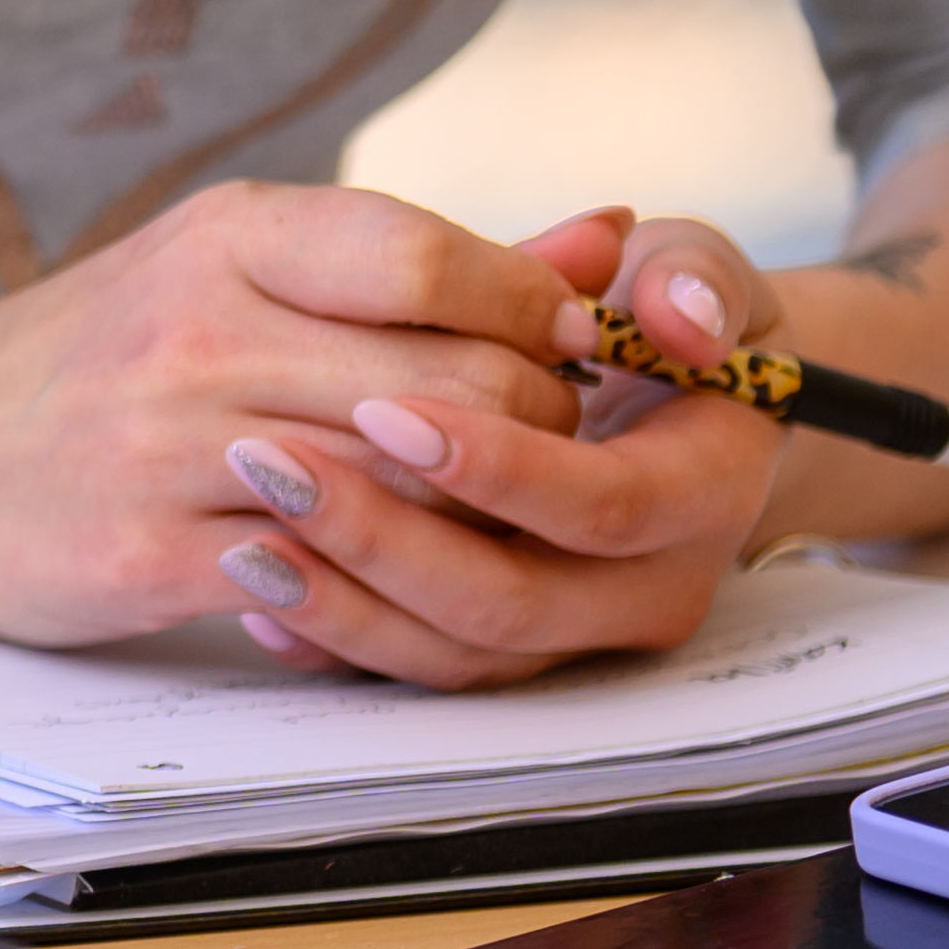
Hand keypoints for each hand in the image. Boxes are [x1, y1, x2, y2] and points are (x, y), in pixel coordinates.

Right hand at [0, 180, 677, 665]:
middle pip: (453, 384)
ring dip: (473, 515)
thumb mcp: (233, 269)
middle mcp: (195, 328)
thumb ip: (423, 261)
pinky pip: (331, 578)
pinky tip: (394, 575)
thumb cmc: (99, 357)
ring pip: (407, 488)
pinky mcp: (152, 554)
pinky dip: (386, 583)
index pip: (430, 255)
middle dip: (530, 428)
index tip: (558, 347)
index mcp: (225, 234)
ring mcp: (168, 446)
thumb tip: (610, 236)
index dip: (528, 310)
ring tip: (481, 513)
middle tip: (537, 449)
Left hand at [178, 202, 796, 689]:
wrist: (679, 407)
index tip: (383, 411)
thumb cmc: (670, 322)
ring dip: (344, 603)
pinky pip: (422, 671)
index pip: (605, 504)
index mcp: (708, 487)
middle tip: (263, 462)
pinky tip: (255, 595)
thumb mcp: (696, 277)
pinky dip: (338, 639)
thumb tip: (682, 311)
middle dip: (384, 540)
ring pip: (459, 653)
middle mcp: (653, 583)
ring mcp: (579, 629)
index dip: (497, 467)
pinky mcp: (514, 649)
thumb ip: (691, 278)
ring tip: (239, 536)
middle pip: (514, 600)